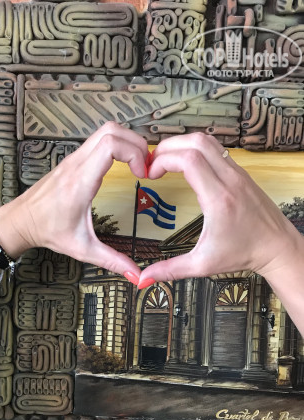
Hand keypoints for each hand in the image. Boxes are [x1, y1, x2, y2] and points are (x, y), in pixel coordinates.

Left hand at [0, 122, 147, 280]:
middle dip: (136, 143)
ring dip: (127, 142)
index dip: (134, 153)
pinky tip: (122, 165)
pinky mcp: (73, 160)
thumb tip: (135, 275)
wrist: (21, 221)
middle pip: (112, 130)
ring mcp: (73, 159)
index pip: (110, 145)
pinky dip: (116, 146)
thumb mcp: (82, 249)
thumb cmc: (47, 231)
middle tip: (145, 166)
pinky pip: (98, 140)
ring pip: (105, 130)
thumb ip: (112, 261)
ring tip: (137, 164)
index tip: (142, 173)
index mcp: (80, 182)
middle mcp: (76, 164)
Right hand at [139, 133, 301, 285]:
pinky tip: (186, 165)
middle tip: (154, 163)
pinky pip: (216, 148)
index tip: (151, 174)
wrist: (277, 247)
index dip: (163, 160)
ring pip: (207, 140)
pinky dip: (196, 149)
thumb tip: (143, 278)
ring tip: (167, 160)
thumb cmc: (244, 253)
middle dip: (168, 147)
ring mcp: (237, 173)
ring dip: (182, 144)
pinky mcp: (240, 173)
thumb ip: (169, 270)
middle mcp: (230, 180)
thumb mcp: (202, 265)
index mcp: (219, 199)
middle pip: (196, 142)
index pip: (189, 160)